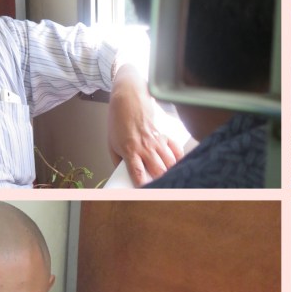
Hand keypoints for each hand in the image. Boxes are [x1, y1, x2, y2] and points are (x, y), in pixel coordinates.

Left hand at [108, 66, 183, 185]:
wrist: (128, 99)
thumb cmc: (118, 120)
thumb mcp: (111, 143)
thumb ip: (117, 161)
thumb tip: (121, 174)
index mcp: (130, 150)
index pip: (138, 174)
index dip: (143, 186)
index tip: (144, 192)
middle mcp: (145, 147)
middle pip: (159, 170)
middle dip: (161, 181)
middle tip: (161, 188)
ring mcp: (156, 140)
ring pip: (170, 162)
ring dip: (171, 172)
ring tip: (171, 179)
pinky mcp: (163, 134)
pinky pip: (176, 149)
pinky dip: (178, 158)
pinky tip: (178, 164)